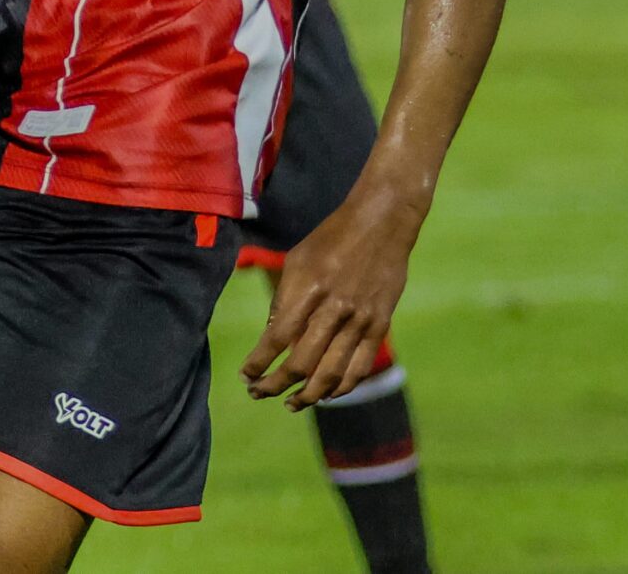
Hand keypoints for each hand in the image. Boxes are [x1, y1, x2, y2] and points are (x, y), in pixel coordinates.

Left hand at [242, 188, 418, 409]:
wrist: (381, 224)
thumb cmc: (331, 239)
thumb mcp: (297, 261)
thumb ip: (285, 301)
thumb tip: (273, 340)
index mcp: (308, 287)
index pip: (278, 337)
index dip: (260, 362)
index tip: (245, 374)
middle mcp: (334, 307)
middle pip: (302, 363)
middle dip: (275, 385)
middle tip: (258, 392)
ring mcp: (360, 319)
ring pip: (331, 374)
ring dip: (308, 396)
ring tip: (290, 403)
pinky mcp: (380, 326)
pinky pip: (359, 368)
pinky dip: (341, 387)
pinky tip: (325, 394)